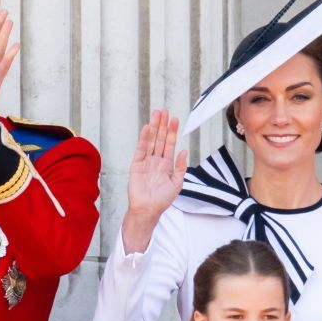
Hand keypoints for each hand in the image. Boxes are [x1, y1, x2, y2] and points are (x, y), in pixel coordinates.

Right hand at [122, 109, 187, 252]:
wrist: (148, 209)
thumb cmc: (162, 200)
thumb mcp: (177, 183)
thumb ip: (181, 167)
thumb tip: (184, 151)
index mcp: (166, 164)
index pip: (169, 144)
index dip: (172, 131)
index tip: (174, 119)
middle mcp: (156, 160)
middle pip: (160, 139)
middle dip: (162, 125)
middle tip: (164, 110)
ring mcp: (146, 162)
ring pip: (151, 141)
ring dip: (154, 128)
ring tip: (156, 114)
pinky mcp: (136, 165)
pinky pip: (141, 149)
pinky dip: (144, 139)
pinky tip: (148, 129)